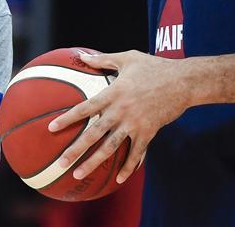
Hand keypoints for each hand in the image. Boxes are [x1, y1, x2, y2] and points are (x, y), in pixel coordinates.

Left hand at [47, 50, 187, 184]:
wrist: (183, 81)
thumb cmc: (154, 66)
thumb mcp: (128, 57)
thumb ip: (103, 59)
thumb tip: (82, 56)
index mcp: (113, 92)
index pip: (85, 108)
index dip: (68, 118)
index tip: (51, 128)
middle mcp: (121, 110)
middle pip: (94, 133)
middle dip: (75, 149)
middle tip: (60, 162)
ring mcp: (135, 123)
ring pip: (110, 147)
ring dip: (94, 162)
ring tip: (78, 174)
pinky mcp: (148, 132)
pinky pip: (136, 152)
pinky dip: (128, 166)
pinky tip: (120, 178)